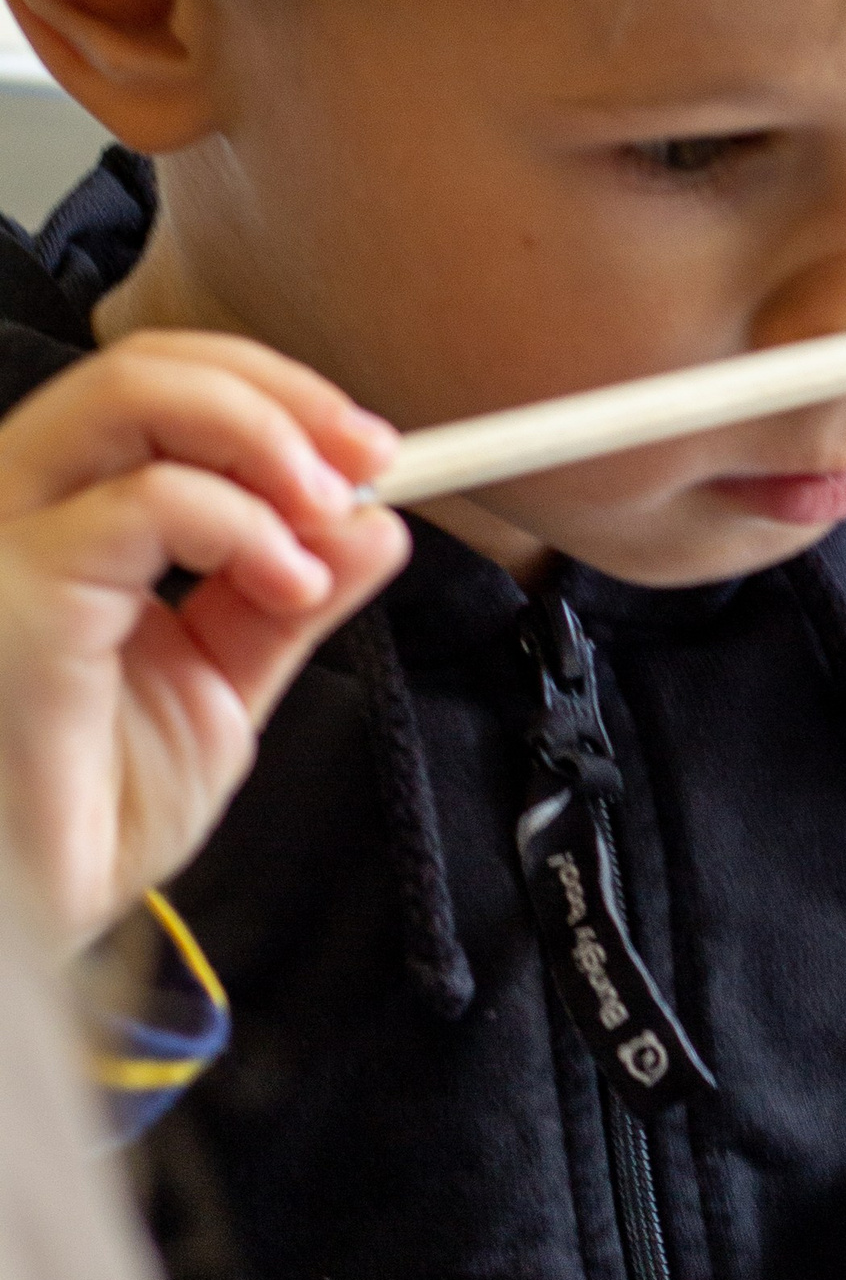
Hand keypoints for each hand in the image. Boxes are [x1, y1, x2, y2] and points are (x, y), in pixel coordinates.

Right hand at [0, 334, 405, 948]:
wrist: (34, 912)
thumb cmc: (90, 810)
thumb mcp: (219, 686)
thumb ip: (289, 602)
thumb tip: (375, 527)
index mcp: (62, 521)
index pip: (156, 393)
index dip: (275, 397)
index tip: (375, 450)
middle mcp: (20, 508)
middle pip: (143, 366)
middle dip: (283, 397)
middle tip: (371, 461)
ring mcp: (7, 537)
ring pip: (132, 392)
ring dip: (267, 433)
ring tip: (329, 509)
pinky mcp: (18, 589)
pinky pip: (149, 501)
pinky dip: (247, 525)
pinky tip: (287, 582)